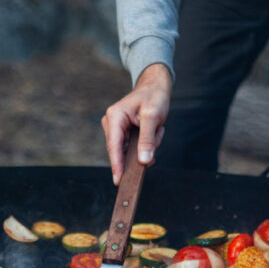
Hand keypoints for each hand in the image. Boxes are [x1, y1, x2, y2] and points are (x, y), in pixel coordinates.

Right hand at [101, 63, 171, 185]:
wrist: (156, 87)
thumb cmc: (154, 97)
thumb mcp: (153, 117)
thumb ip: (147, 140)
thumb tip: (144, 162)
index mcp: (114, 117)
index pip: (114, 146)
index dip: (116, 165)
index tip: (118, 180)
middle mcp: (112, 123)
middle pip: (123, 150)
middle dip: (142, 148)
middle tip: (157, 132)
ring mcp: (117, 129)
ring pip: (131, 150)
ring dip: (148, 144)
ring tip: (157, 128)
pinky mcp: (124, 133)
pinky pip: (135, 147)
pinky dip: (148, 143)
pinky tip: (155, 130)